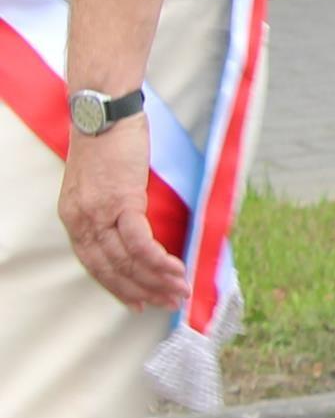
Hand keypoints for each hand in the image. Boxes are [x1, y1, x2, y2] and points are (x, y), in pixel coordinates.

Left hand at [58, 123, 184, 311]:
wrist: (104, 114)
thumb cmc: (108, 142)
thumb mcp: (101, 183)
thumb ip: (111, 208)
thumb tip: (134, 228)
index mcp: (74, 217)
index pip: (95, 264)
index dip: (118, 287)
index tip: (138, 302)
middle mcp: (81, 220)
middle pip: (110, 268)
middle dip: (140, 291)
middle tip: (166, 303)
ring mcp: (99, 212)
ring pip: (126, 259)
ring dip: (155, 280)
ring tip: (178, 290)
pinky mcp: (121, 201)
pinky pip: (139, 241)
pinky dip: (157, 260)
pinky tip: (175, 268)